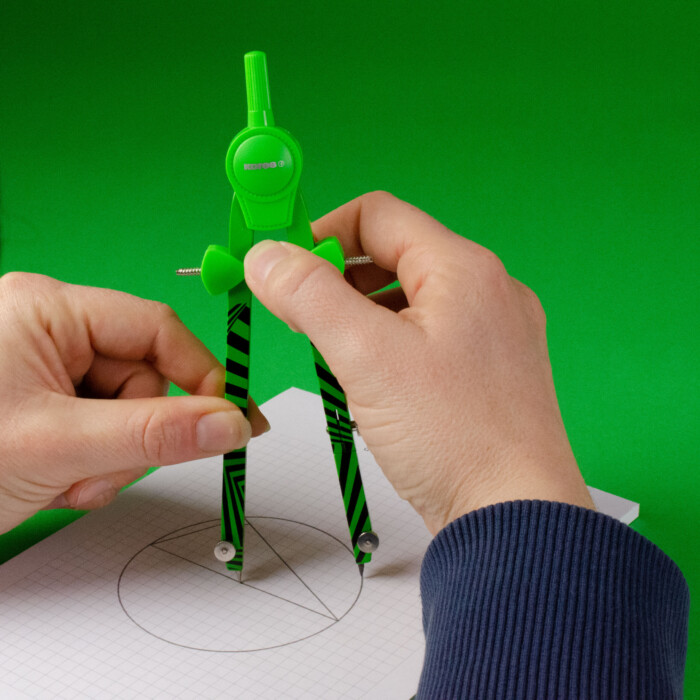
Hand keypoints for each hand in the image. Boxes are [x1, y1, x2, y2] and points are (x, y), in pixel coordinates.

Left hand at [0, 273, 267, 533]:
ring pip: (126, 413)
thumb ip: (153, 433)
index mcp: (49, 310)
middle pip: (143, 378)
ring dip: (110, 459)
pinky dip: (92, 466)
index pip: (156, 329)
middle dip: (133, 435)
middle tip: (97, 470)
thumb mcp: (58, 444)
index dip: (199, 375)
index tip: (229, 421)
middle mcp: (49, 332)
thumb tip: (230, 424)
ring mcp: (45, 372)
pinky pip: (103, 432)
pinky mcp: (44, 407)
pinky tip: (55, 482)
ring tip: (63, 482)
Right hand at [244, 192, 593, 534]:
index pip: (377, 215)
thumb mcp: (367, 357)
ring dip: (358, 316)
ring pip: (405, 299)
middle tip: (296, 315)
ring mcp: (490, 332)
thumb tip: (268, 257)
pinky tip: (368, 381)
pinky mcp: (485, 369)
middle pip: (391, 255)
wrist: (514, 518)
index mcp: (464, 269)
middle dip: (335, 280)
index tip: (280, 266)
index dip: (320, 233)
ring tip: (332, 355)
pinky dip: (386, 346)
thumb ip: (310, 295)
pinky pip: (424, 336)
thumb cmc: (456, 439)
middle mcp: (485, 291)